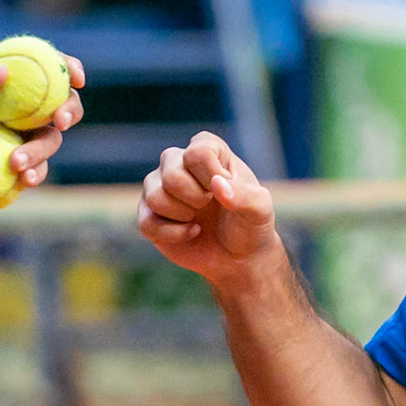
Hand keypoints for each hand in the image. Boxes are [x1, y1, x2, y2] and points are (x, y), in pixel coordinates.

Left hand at [0, 55, 85, 213]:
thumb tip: (3, 73)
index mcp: (10, 90)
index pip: (47, 73)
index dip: (69, 70)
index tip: (75, 78)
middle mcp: (23, 115)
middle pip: (62, 107)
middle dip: (70, 111)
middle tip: (60, 120)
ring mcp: (23, 143)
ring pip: (50, 142)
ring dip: (41, 150)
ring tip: (16, 163)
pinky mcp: (19, 172)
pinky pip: (37, 172)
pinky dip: (36, 174)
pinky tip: (25, 179)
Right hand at [138, 132, 281, 285]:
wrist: (239, 256)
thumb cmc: (250, 224)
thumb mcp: (259, 210)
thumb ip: (245, 195)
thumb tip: (217, 184)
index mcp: (208, 149)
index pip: (197, 152)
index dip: (211, 176)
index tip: (226, 191)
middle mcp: (178, 161)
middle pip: (172, 175)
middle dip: (196, 199)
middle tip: (209, 205)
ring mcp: (159, 186)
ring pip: (155, 196)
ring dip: (183, 215)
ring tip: (199, 218)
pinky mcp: (148, 213)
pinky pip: (146, 222)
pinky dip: (173, 234)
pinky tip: (191, 232)